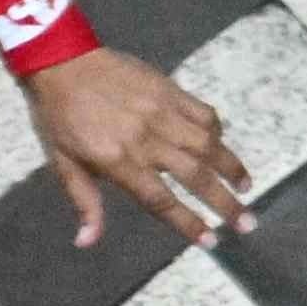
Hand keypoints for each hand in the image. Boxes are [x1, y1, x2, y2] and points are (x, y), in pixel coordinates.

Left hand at [21, 50, 251, 249]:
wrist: (64, 63)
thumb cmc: (59, 120)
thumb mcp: (63, 165)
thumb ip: (84, 201)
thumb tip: (87, 242)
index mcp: (118, 160)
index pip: (160, 199)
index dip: (187, 222)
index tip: (211, 240)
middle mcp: (147, 139)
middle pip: (195, 175)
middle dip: (224, 202)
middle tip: (247, 222)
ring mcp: (163, 112)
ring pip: (208, 144)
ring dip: (231, 168)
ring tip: (247, 187)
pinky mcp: (172, 90)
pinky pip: (204, 114)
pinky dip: (218, 133)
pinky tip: (222, 147)